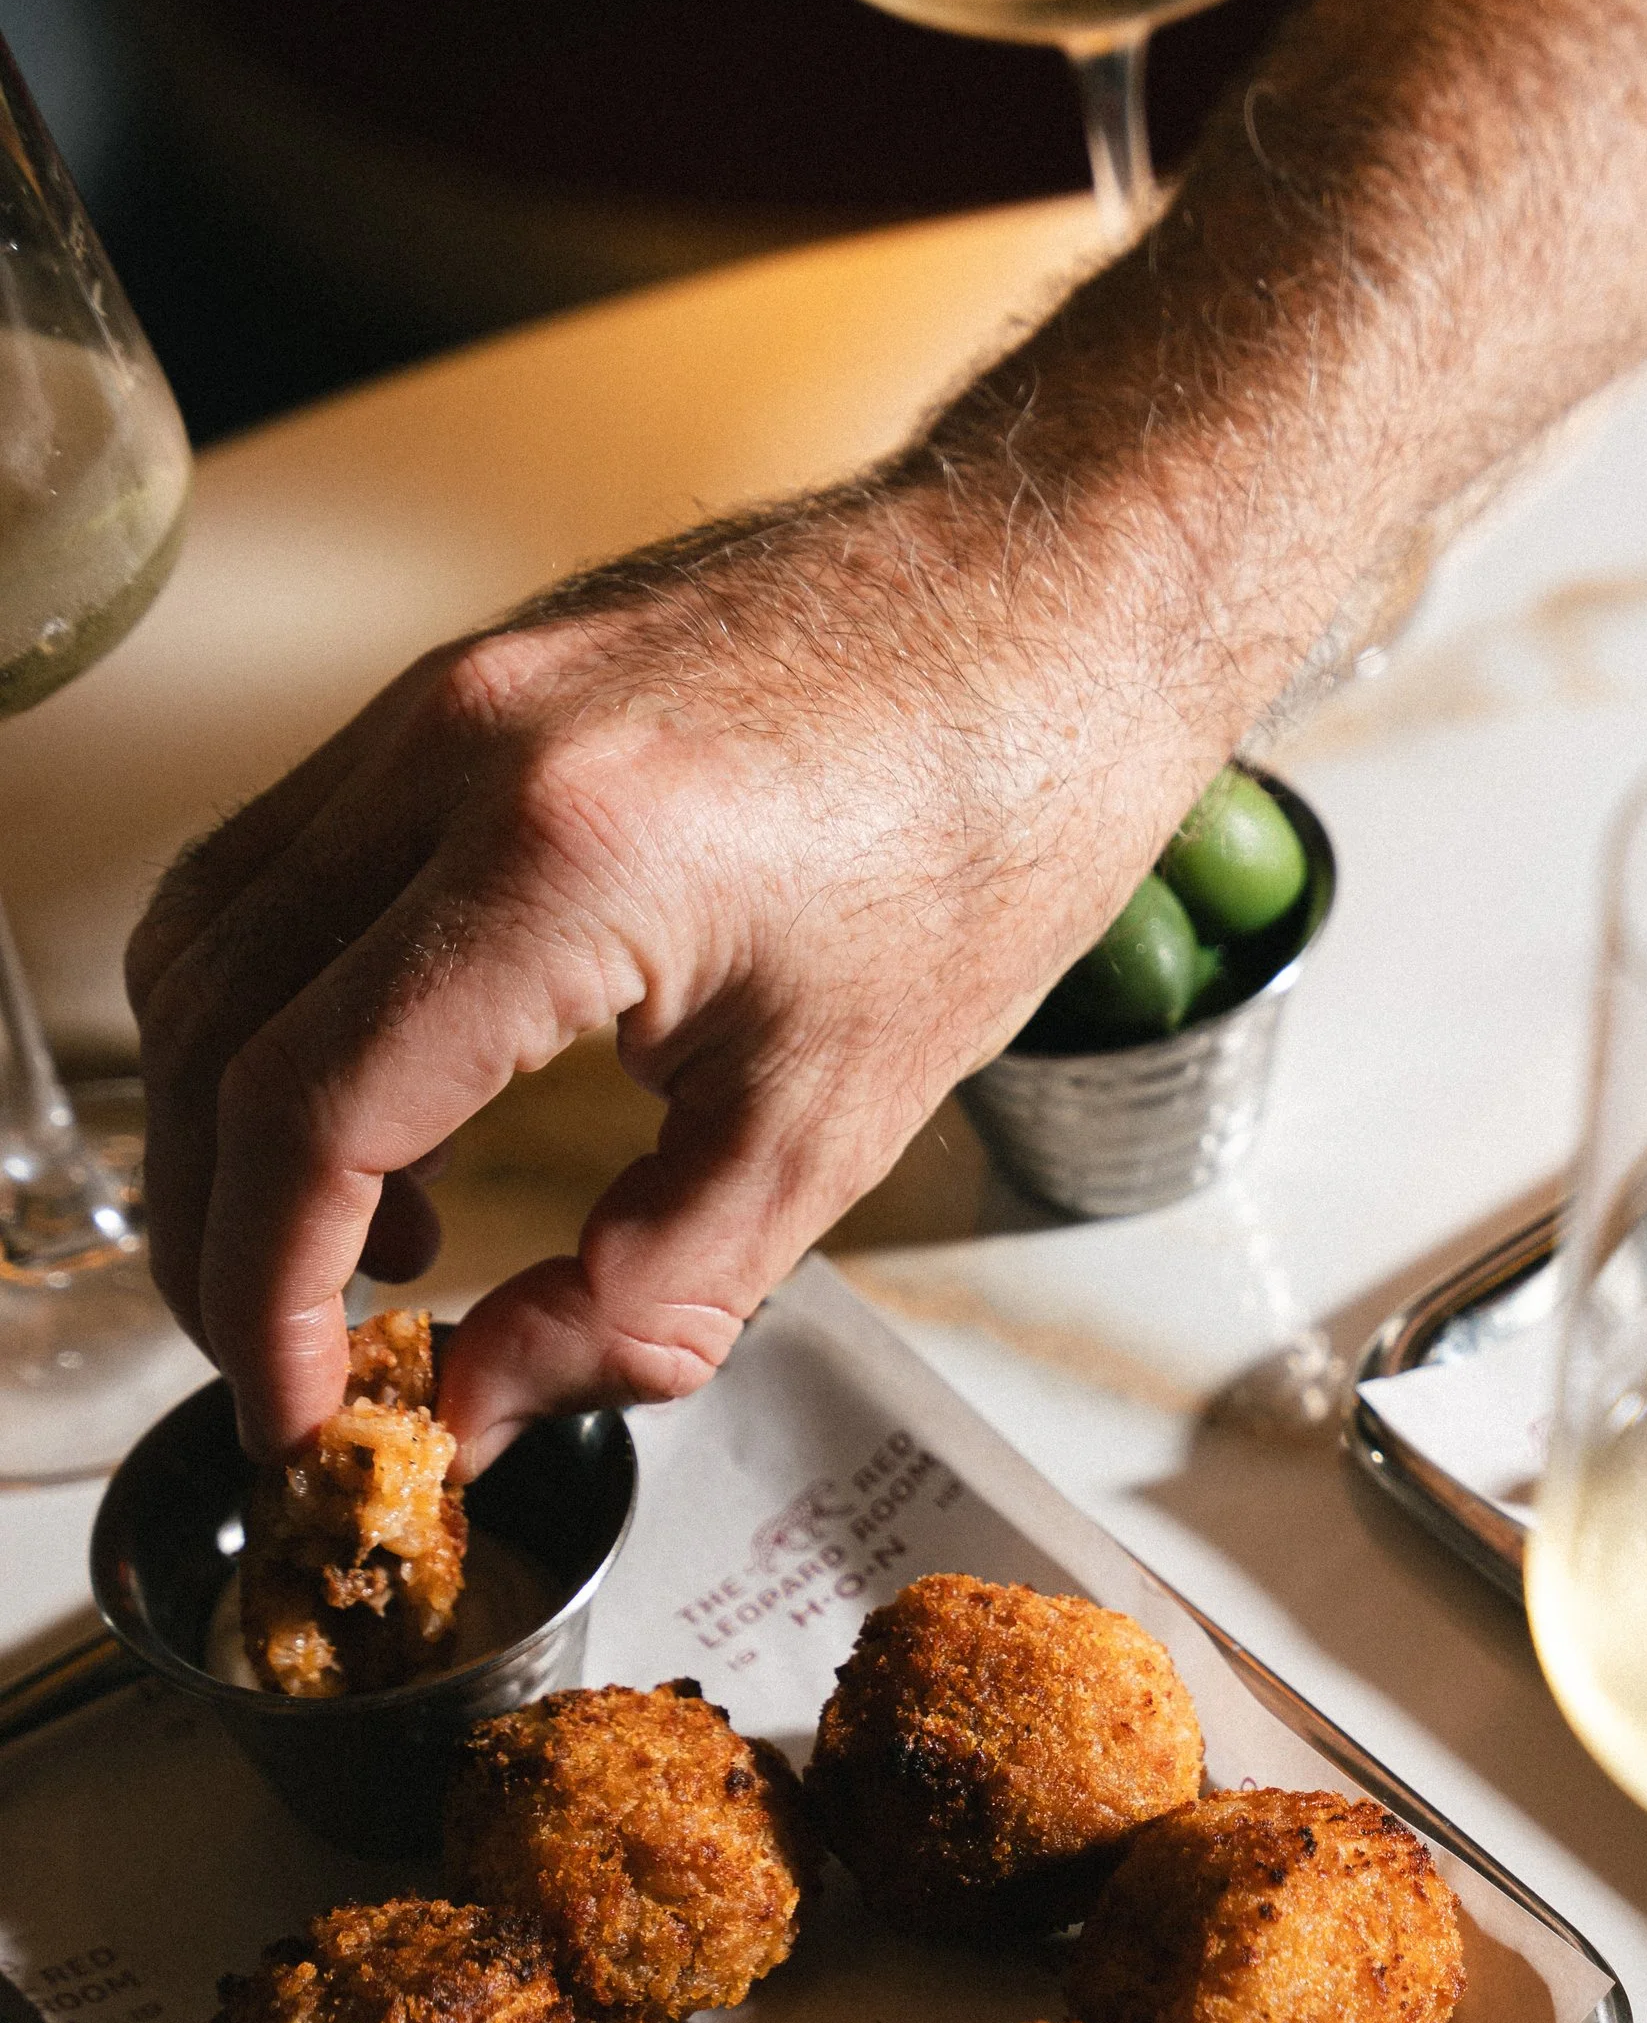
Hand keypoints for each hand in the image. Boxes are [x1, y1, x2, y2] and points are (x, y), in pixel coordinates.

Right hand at [127, 497, 1204, 1466]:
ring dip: (236, 1119)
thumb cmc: (990, 824)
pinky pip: (281, 860)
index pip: (306, 1116)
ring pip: (210, 939)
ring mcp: (435, 697)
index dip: (271, 1300)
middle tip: (307, 1366)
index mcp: (558, 861)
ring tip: (373, 1246)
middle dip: (223, 1235)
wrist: (1058, 605)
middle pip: (213, 1034)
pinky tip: (407, 1101)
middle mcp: (454, 751)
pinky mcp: (451, 682)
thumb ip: (644, 1293)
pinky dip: (285, 1005)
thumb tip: (484, 1406)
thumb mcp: (833, 1123)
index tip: (307, 1417)